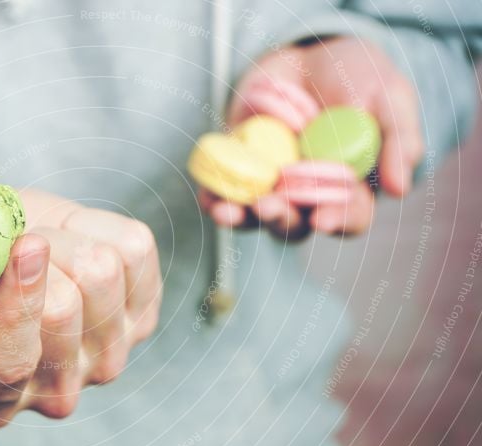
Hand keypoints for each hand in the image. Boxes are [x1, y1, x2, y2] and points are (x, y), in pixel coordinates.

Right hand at [0, 190, 160, 430]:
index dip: (18, 303)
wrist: (0, 264)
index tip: (23, 244)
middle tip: (10, 242)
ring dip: (66, 234)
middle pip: (63, 307)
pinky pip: (135, 250)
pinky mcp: (142, 318)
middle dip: (34, 247)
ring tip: (40, 248)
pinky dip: (100, 226)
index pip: (8, 362)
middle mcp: (49, 393)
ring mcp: (105, 361)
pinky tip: (74, 245)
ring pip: (102, 272)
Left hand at [200, 36, 423, 238]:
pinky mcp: (240, 171)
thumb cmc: (358, 80)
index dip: (338, 221)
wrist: (310, 56)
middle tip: (269, 206)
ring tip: (229, 212)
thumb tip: (400, 189)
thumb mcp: (389, 99)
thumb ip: (398, 140)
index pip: (349, 217)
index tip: (324, 219)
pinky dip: (215, 199)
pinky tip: (210, 199)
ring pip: (255, 217)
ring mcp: (272, 186)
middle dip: (282, 218)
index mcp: (352, 189)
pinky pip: (224, 194)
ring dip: (242, 219)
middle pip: (297, 224)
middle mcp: (309, 195)